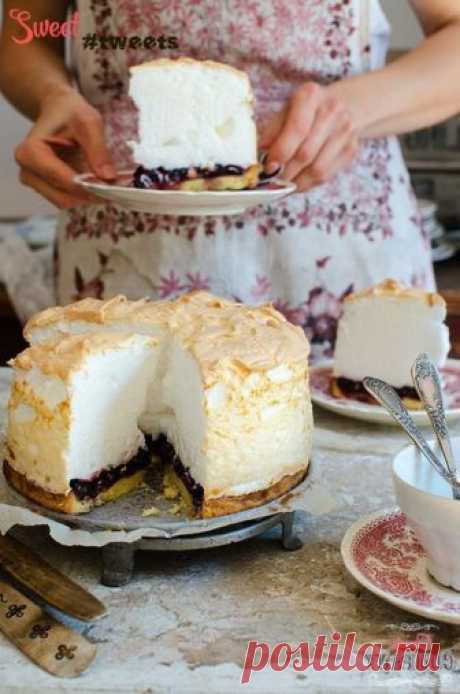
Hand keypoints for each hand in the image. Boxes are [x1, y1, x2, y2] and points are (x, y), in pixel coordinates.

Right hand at [14, 87, 115, 208]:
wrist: (58, 112)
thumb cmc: (70, 113)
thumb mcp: (89, 122)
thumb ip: (98, 149)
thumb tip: (108, 178)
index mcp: (31, 152)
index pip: (62, 180)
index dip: (88, 187)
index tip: (112, 187)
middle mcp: (27, 171)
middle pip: (63, 197)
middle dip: (89, 196)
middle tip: (114, 188)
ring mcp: (34, 182)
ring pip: (65, 203)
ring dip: (88, 199)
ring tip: (106, 185)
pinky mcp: (44, 188)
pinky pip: (67, 200)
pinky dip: (83, 197)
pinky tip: (96, 186)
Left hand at [259, 82, 358, 191]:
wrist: (344, 103)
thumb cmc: (306, 109)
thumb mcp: (286, 110)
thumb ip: (272, 131)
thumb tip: (259, 156)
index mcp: (310, 95)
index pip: (297, 129)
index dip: (282, 152)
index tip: (269, 167)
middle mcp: (332, 110)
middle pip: (306, 153)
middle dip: (285, 172)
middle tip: (272, 180)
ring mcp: (345, 131)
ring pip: (317, 169)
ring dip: (296, 182)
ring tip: (283, 183)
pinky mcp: (351, 149)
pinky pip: (326, 175)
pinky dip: (308, 183)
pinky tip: (297, 182)